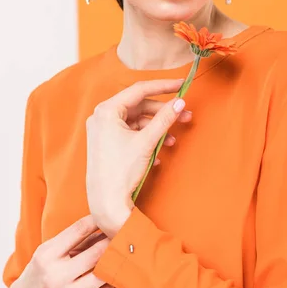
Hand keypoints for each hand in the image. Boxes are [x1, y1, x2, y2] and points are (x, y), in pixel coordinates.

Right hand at [8, 215, 113, 287]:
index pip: (79, 230)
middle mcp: (54, 276)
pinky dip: (109, 283)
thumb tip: (106, 222)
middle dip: (112, 242)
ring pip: (102, 275)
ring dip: (113, 264)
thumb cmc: (43, 270)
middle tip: (123, 236)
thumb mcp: (51, 250)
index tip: (110, 217)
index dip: (98, 221)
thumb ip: (76, 238)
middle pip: (96, 253)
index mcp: (46, 255)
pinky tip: (107, 277)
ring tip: (118, 257)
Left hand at [85, 78, 191, 236]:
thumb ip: (165, 119)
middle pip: (139, 106)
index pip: (139, 90)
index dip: (163, 86)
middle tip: (184, 115)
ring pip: (137, 121)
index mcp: (106, 111)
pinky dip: (147, 138)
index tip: (181, 85)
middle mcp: (102, 117)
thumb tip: (180, 102)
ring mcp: (103, 130)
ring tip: (173, 139)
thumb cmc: (121, 172)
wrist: (107, 202)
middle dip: (163, 112)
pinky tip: (159, 152)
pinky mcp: (107, 143)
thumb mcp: (147, 141)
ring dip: (157, 128)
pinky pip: (131, 133)